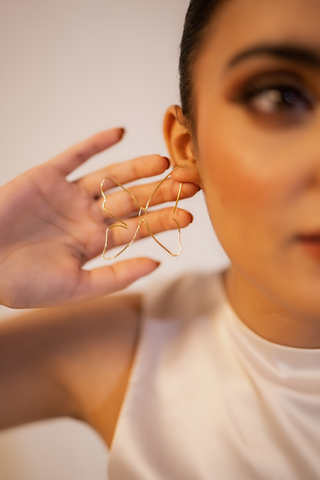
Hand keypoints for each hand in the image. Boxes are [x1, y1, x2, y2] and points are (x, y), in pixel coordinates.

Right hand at [0, 128, 197, 307]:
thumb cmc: (23, 284)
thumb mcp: (76, 287)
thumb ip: (117, 276)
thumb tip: (157, 264)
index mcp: (94, 243)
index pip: (137, 229)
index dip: (163, 222)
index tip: (189, 216)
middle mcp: (86, 217)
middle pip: (130, 201)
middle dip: (159, 193)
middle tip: (189, 184)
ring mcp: (68, 195)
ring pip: (109, 177)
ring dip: (136, 168)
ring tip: (163, 162)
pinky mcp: (47, 176)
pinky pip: (75, 155)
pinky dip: (96, 143)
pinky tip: (120, 133)